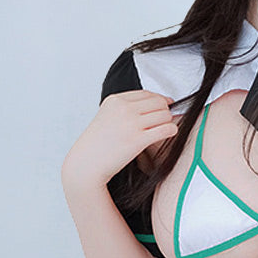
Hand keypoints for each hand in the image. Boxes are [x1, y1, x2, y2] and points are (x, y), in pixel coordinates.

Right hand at [62, 90, 177, 192]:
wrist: (86, 164)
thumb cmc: (96, 144)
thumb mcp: (106, 117)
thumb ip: (125, 109)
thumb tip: (152, 105)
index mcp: (115, 100)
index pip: (147, 93)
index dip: (159, 100)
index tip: (164, 106)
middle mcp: (123, 109)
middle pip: (159, 102)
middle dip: (165, 111)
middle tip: (164, 120)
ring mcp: (131, 123)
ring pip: (165, 115)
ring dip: (168, 121)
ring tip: (163, 129)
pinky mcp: (138, 140)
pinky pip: (166, 129)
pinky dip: (171, 130)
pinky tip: (169, 134)